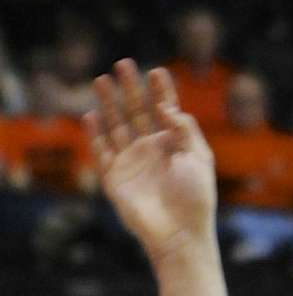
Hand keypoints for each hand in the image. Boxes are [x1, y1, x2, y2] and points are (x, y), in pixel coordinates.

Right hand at [84, 60, 217, 261]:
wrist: (179, 232)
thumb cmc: (196, 196)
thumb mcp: (198, 158)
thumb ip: (184, 130)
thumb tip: (169, 107)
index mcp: (176, 144)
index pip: (166, 110)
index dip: (161, 90)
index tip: (157, 70)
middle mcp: (152, 149)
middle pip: (138, 111)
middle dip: (131, 88)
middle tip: (124, 63)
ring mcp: (132, 162)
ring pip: (117, 125)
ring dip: (109, 103)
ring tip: (101, 79)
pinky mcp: (115, 178)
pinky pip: (102, 151)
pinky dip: (95, 134)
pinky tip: (91, 115)